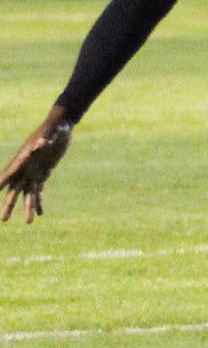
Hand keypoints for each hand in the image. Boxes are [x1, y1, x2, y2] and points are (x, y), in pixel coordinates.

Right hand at [3, 108, 72, 223]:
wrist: (61, 124)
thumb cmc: (56, 126)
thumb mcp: (53, 130)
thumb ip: (46, 137)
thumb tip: (40, 143)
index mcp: (24, 158)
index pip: (10, 173)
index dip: (2, 182)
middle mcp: (25, 167)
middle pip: (14, 189)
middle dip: (9, 204)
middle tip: (4, 220)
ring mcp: (33, 170)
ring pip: (27, 193)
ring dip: (27, 207)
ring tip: (28, 222)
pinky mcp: (44, 172)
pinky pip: (39, 190)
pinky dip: (39, 201)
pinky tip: (39, 214)